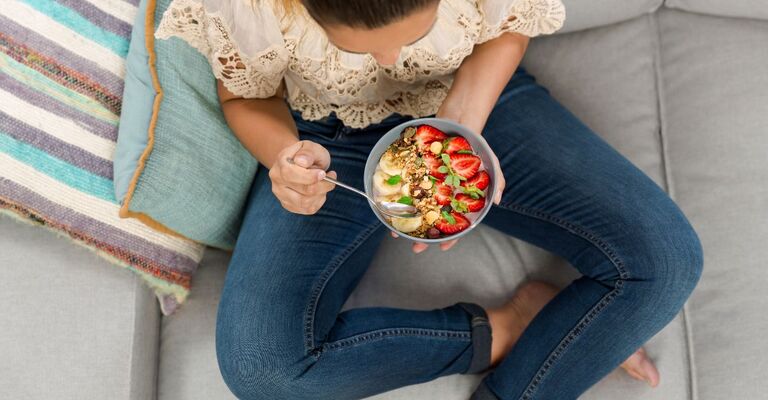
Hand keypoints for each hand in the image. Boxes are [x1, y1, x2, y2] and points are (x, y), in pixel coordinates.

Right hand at [269, 140, 336, 214]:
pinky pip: (308, 209)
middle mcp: (277, 181)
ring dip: (321, 193)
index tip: (323, 173)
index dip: (310, 176)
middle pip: (302, 190)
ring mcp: (281, 195)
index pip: (290, 174)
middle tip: (331, 176)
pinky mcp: (289, 205)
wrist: (299, 163)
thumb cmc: (307, 155)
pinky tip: (319, 191)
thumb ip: (308, 152)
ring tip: (324, 183)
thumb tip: (302, 161)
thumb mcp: (311, 147)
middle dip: (322, 185)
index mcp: (280, 163)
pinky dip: (319, 201)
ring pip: (306, 203)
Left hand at [389, 100, 505, 253]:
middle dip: (423, 237)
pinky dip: (397, 198)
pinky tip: (389, 207)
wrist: (458, 120)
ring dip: (406, 223)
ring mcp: (427, 185)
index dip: (451, 237)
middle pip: (432, 221)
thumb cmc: (476, 145)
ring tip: (397, 233)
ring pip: (415, 209)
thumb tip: (496, 201)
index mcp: (458, 198)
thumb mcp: (491, 163)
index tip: (443, 247)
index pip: (456, 224)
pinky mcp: (414, 173)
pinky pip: (404, 188)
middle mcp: (441, 195)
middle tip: (415, 249)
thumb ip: (496, 182)